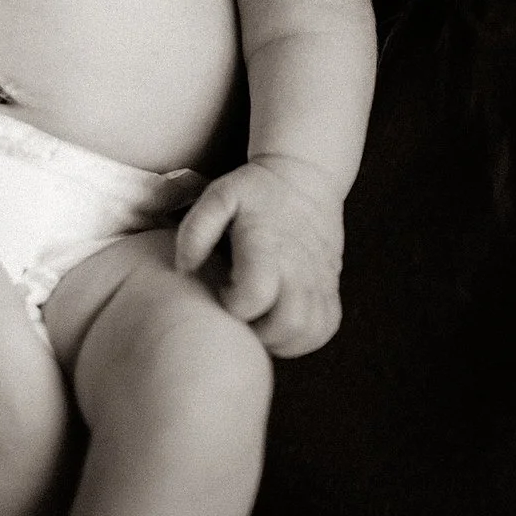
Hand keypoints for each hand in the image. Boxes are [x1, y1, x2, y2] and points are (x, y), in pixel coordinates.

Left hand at [174, 156, 345, 356]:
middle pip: (287, 324)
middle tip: (237, 313)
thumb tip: (184, 269)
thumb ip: (195, 230)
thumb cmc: (254, 189)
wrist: (305, 176)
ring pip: (308, 333)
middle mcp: (299, 267)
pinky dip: (301, 338)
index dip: (233, 304)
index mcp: (267, 244)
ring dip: (278, 339)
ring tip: (256, 320)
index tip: (222, 290)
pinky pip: (324, 328)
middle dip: (255, 332)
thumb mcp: (217, 195)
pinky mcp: (331, 286)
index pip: (255, 295)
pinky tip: (278, 323)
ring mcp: (320, 279)